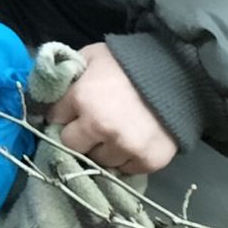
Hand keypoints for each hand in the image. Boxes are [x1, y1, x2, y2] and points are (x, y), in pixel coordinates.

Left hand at [44, 44, 179, 175]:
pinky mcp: (147, 161)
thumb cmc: (129, 64)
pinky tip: (132, 141)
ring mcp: (125, 146)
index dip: (61, 115)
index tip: (68, 113)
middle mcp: (100, 126)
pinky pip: (125, 170)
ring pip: (98, 161)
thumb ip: (68, 75)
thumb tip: (49, 92)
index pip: (54, 118)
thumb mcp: (91, 57)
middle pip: (71, 145)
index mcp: (82, 98)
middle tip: (91, 126)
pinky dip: (126, 158)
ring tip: (116, 133)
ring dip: (103, 150)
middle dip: (78, 136)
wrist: (179, 75)